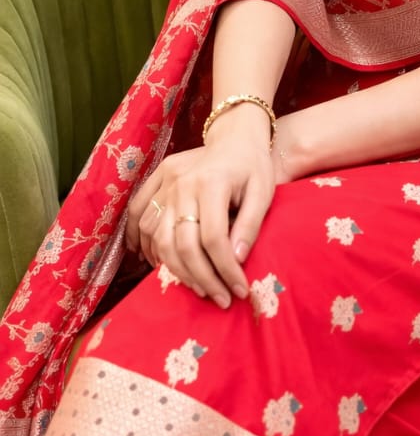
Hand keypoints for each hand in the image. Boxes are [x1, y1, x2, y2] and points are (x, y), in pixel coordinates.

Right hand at [126, 120, 275, 308]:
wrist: (235, 136)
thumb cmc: (253, 166)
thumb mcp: (263, 192)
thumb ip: (250, 225)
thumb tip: (236, 261)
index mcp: (211, 182)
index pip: (213, 239)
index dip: (225, 270)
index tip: (239, 290)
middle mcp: (182, 183)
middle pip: (183, 244)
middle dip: (203, 278)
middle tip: (220, 299)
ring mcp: (165, 182)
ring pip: (158, 237)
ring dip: (175, 269)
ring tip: (199, 287)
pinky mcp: (155, 181)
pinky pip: (139, 217)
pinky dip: (144, 244)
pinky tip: (158, 264)